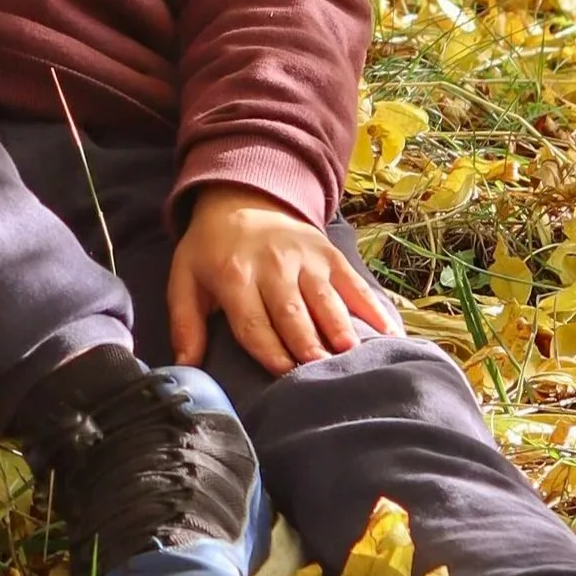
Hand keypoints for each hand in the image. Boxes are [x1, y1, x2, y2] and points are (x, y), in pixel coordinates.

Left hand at [168, 184, 398, 373]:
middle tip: (320, 374)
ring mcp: (306, 259)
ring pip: (326, 302)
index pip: (254, 322)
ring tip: (351, 358)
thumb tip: (185, 369)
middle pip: (294, 315)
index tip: (284, 376)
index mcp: (234, 276)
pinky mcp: (331, 255)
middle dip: (307, 347)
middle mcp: (273, 266)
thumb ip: (184, 325)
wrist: (242, 199)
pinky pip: (355, 286)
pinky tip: (390, 336)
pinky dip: (374, 310)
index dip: (270, 352)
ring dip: (340, 331)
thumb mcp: (185, 280)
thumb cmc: (212, 251)